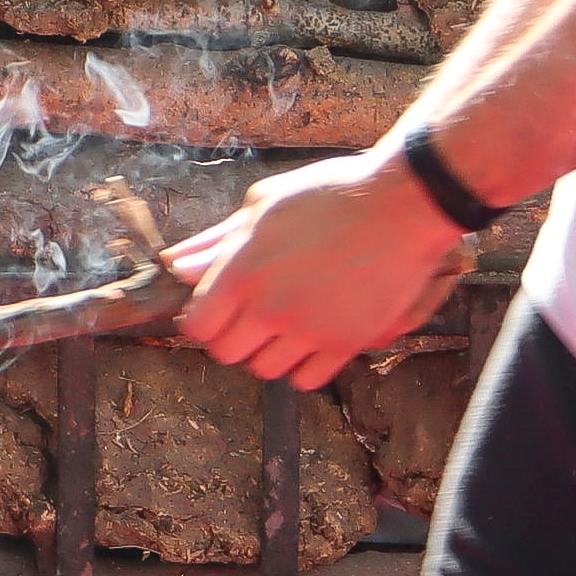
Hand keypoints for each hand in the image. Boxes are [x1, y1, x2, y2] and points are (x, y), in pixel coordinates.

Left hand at [169, 147, 469, 387]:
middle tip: (250, 317)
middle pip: (227, 353)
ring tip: (284, 325)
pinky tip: (310, 338)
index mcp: (243, 270)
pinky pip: (306, 380)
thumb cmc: (329, 194)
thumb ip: (216, 240)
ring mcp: (308, 329)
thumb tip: (175, 264)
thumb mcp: (264, 204)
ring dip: (267, 352)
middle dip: (232, 337)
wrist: (399, 205)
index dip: (203, 320)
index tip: (216, 310)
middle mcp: (269, 307)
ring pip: (265, 370)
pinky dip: (302, 367)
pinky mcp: (344, 344)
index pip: (198, 326)